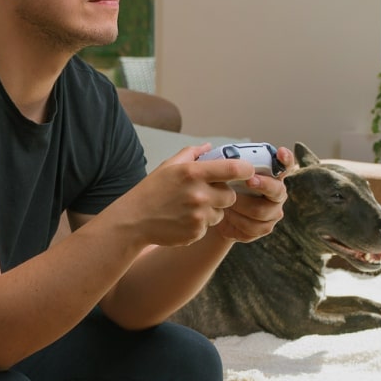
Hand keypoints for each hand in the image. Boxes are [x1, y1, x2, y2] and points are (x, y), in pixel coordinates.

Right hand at [111, 144, 258, 247]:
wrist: (133, 220)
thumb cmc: (151, 191)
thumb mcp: (168, 166)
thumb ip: (191, 154)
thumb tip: (210, 147)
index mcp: (193, 173)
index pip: (233, 169)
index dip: (245, 170)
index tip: (246, 171)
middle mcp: (198, 194)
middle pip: (231, 196)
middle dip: (222, 195)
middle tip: (205, 194)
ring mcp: (198, 216)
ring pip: (220, 213)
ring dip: (211, 211)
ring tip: (189, 208)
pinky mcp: (196, 232)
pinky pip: (208, 227)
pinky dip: (199, 224)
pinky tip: (182, 219)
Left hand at [210, 145, 293, 242]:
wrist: (215, 214)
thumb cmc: (220, 187)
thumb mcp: (219, 173)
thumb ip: (218, 161)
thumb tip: (208, 147)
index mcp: (269, 174)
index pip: (284, 165)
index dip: (285, 159)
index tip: (280, 152)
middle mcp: (276, 192)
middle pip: (277, 190)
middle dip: (263, 184)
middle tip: (249, 181)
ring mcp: (272, 211)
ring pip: (261, 210)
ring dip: (241, 206)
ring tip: (225, 202)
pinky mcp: (264, 227)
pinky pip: (254, 227)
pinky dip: (237, 221)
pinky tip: (227, 216)